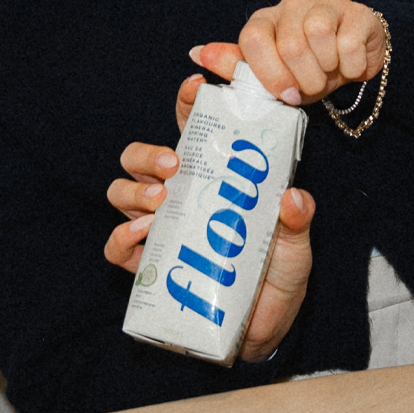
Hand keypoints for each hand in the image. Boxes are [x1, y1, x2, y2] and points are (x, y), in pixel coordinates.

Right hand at [104, 73, 315, 362]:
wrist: (266, 329)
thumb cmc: (279, 273)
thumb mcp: (297, 242)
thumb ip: (297, 218)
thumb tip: (292, 196)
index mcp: (215, 175)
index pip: (194, 126)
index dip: (189, 100)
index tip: (197, 83)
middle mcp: (182, 195)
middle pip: (143, 156)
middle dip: (151, 152)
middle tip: (176, 163)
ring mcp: (161, 229)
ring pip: (123, 190)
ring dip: (134, 188)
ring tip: (161, 198)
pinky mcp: (148, 266)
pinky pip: (117, 245)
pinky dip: (121, 237)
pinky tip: (140, 233)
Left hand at [191, 0, 387, 105]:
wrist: (354, 61)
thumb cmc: (307, 70)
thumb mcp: (272, 77)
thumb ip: (236, 67)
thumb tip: (197, 53)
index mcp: (266, 20)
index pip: (253, 38)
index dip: (268, 72)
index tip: (285, 95)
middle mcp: (292, 4)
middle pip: (290, 44)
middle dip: (304, 79)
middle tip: (312, 87)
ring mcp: (326, 3)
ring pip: (318, 35)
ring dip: (326, 70)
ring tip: (329, 73)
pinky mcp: (357, 11)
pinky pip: (348, 43)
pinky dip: (351, 67)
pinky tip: (350, 66)